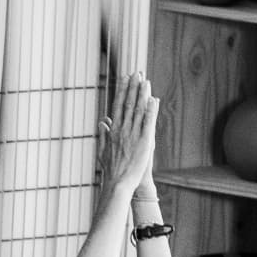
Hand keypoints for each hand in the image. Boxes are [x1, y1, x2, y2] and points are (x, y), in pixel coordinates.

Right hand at [98, 74, 158, 194]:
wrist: (118, 183)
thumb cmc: (111, 169)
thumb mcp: (103, 149)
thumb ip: (103, 134)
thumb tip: (102, 121)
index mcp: (113, 130)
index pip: (118, 105)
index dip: (122, 90)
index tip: (125, 78)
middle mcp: (122, 129)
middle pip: (127, 104)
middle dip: (132, 87)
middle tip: (136, 72)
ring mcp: (132, 134)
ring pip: (138, 110)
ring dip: (142, 94)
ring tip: (145, 80)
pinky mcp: (144, 142)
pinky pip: (148, 123)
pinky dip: (150, 110)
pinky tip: (154, 99)